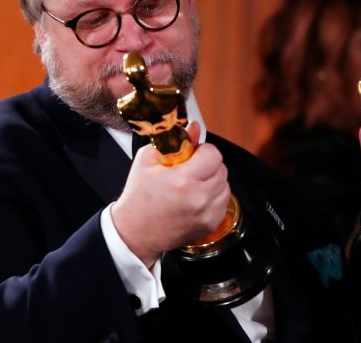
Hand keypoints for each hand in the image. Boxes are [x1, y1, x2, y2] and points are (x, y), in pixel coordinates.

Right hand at [111, 122, 230, 267]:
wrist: (136, 233)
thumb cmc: (139, 197)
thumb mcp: (147, 160)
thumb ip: (174, 141)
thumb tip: (194, 128)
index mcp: (182, 180)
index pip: (213, 154)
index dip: (203, 150)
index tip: (193, 154)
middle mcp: (199, 199)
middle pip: (221, 168)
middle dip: (208, 164)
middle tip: (191, 169)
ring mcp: (207, 214)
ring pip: (225, 185)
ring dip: (212, 180)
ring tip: (193, 185)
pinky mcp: (211, 225)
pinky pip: (223, 201)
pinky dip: (213, 196)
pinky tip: (196, 198)